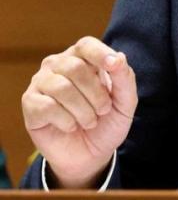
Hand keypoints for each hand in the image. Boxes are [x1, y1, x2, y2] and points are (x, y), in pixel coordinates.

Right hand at [22, 36, 137, 188]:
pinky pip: (47, 107)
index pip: (86, 45)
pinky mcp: (30, 103)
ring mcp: (41, 82)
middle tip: (103, 110)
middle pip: (76, 67)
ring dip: (83, 110)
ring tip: (90, 121)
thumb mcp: (125, 102)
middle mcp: (59, 65)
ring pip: (61, 88)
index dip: (100, 53)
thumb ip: (124, 78)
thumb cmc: (107, 122)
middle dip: (96, 94)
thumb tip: (119, 57)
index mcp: (83, 58)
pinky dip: (67, 121)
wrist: (90, 154)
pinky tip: (71, 126)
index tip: (113, 66)